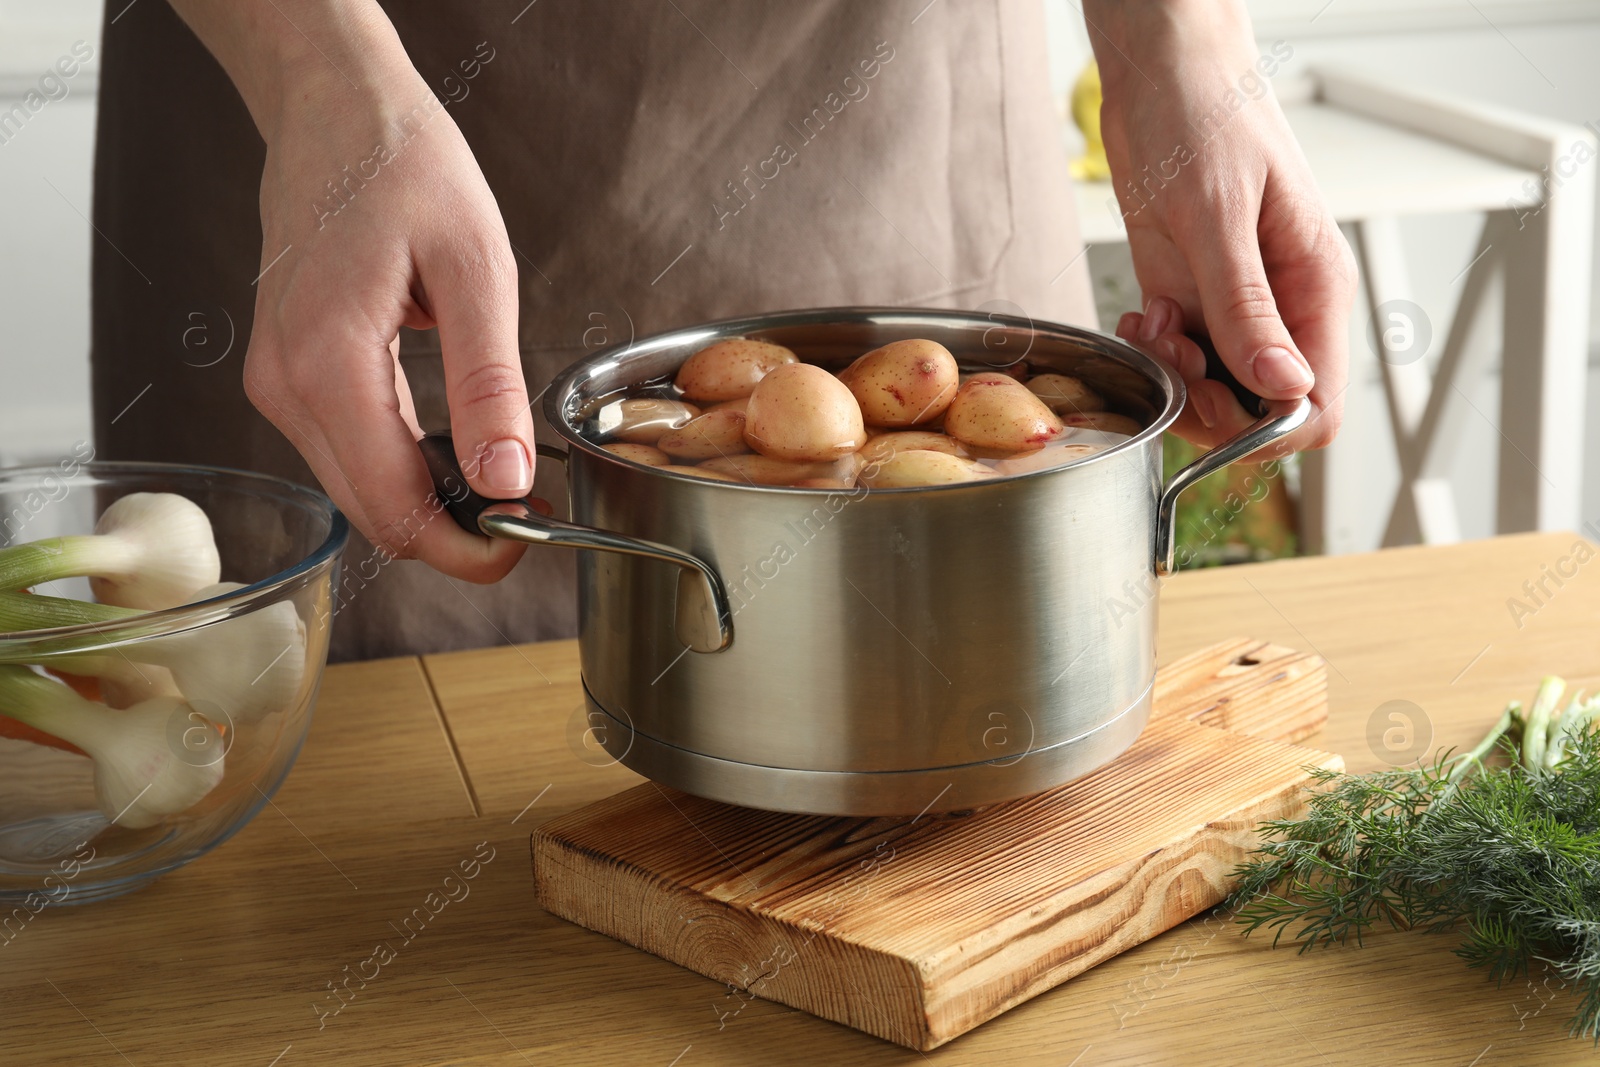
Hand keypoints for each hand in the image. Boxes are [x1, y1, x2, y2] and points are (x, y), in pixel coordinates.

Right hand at [170, 1, 532, 580]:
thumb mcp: (476, 268)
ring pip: (358, 491)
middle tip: (531, 511)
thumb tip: (507, 478)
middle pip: (372, 515)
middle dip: (454, 534)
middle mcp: (287, 386)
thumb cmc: (404, 166)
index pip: (394, 510)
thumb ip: (488, 383)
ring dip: (431, 503)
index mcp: (329, 364)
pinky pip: (348, 451)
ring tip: (505, 477)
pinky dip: (404, 468)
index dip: (467, 549)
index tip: (529, 539)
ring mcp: (278, 383)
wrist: (334, 107)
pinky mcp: (287, 374)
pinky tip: (456, 448)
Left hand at [1083, 0, 1356, 451]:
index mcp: (1315, 289)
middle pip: (1259, 411)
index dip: (1266, 428)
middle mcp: (1279, 307)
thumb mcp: (1219, 215)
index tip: (1214, 401)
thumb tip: (1283, 386)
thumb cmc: (1204, 114)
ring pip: (1212, 391)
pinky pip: (1175, 358)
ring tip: (1153, 322)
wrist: (1161, 68)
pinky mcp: (1187, 295)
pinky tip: (1141, 313)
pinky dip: (1152, 352)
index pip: (1316, 405)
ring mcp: (1232, 306)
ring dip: (1173, 376)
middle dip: (1207, 404)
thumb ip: (1246, 308)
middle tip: (1172, 352)